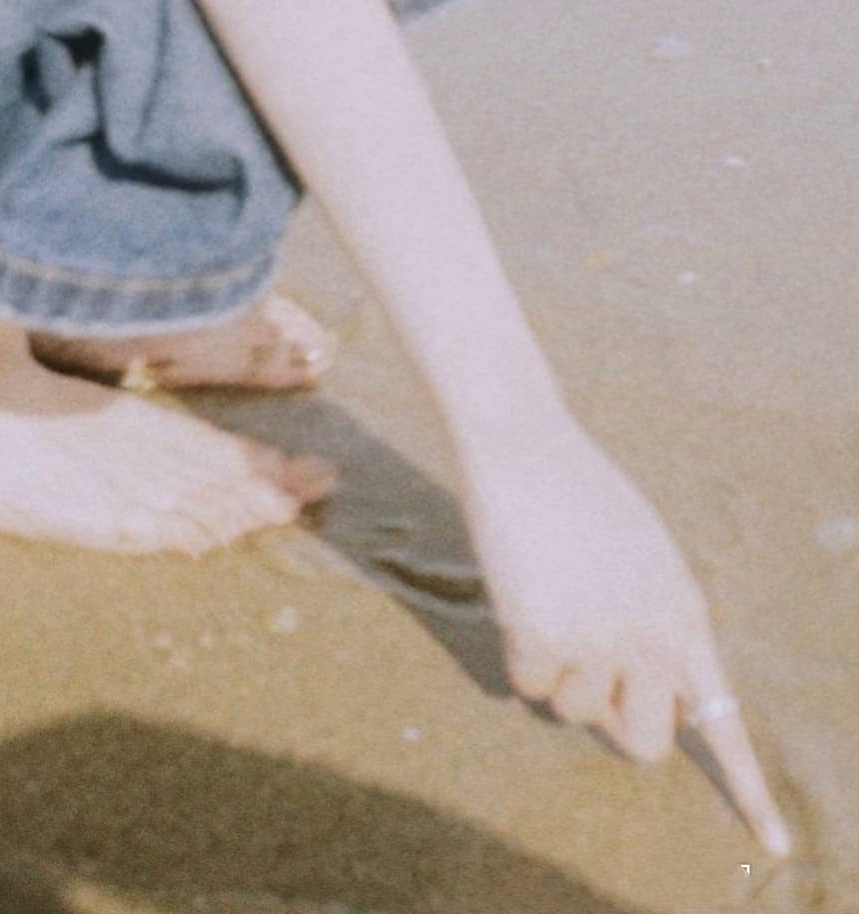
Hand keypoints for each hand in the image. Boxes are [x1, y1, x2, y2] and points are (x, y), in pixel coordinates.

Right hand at [459, 409, 791, 857]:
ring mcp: (598, 641)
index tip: (775, 845)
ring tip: (554, 598)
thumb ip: (658, 622)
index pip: (722, 719)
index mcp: (685, 615)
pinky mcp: (543, 638)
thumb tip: (644, 691)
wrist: (528, 447)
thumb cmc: (583, 497)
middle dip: (616, 721)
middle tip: (593, 669)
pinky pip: (528, 688)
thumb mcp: (647, 559)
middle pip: (644, 744)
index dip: (748, 790)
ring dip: (558, 672)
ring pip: (575, 713)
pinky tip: (523, 594)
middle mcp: (651, 637)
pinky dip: (519, 653)